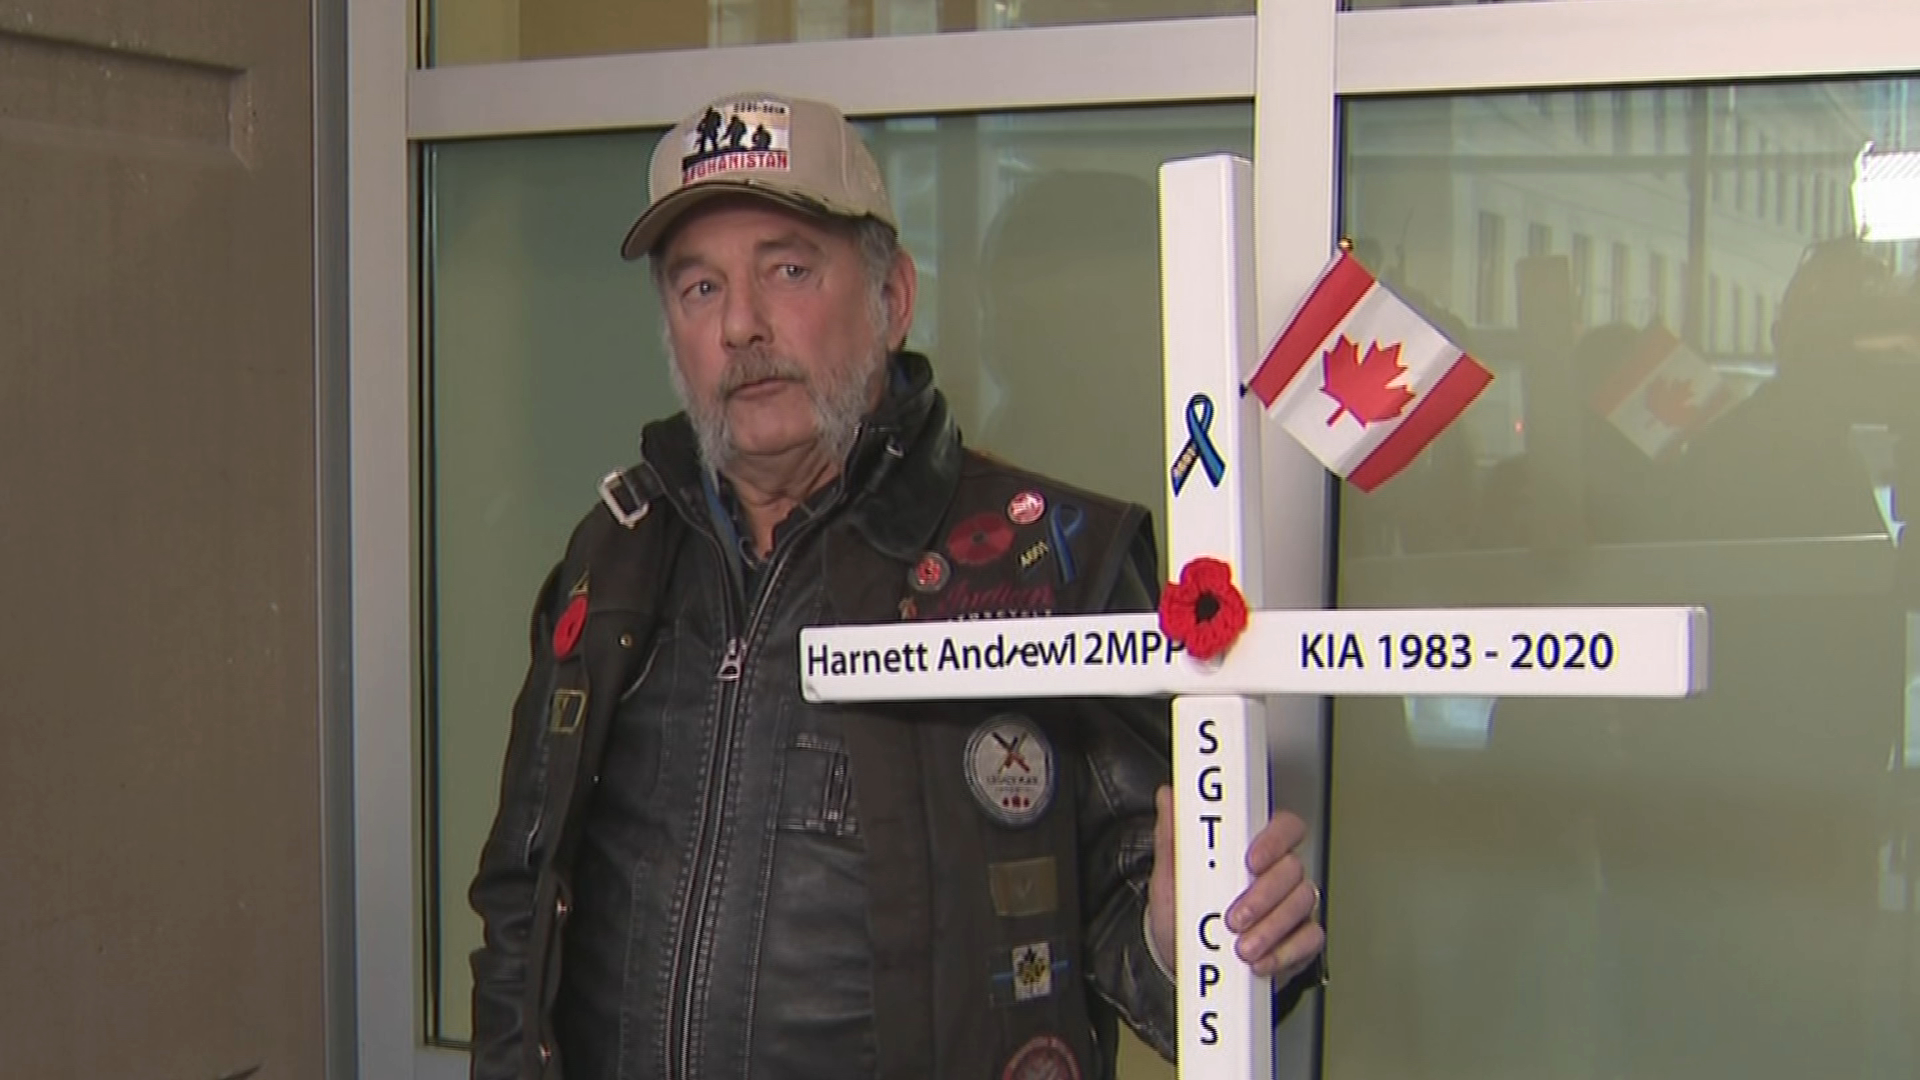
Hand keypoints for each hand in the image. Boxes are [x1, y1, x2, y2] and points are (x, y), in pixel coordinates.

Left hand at [1149, 784, 1324, 979]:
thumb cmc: (1185, 915)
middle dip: (1263, 895)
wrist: (1191, 966)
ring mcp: (1293, 906)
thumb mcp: (1172, 878)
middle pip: (1293, 868)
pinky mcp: (1300, 939)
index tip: (1251, 860)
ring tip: (1241, 947)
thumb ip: (1173, 836)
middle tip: (1234, 918)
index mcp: (1252, 849)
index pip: (1282, 827)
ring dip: (1271, 927)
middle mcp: (1278, 874)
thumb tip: (1169, 796)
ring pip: (1303, 903)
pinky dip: (1285, 953)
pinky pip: (1309, 940)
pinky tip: (1260, 961)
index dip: (1274, 839)